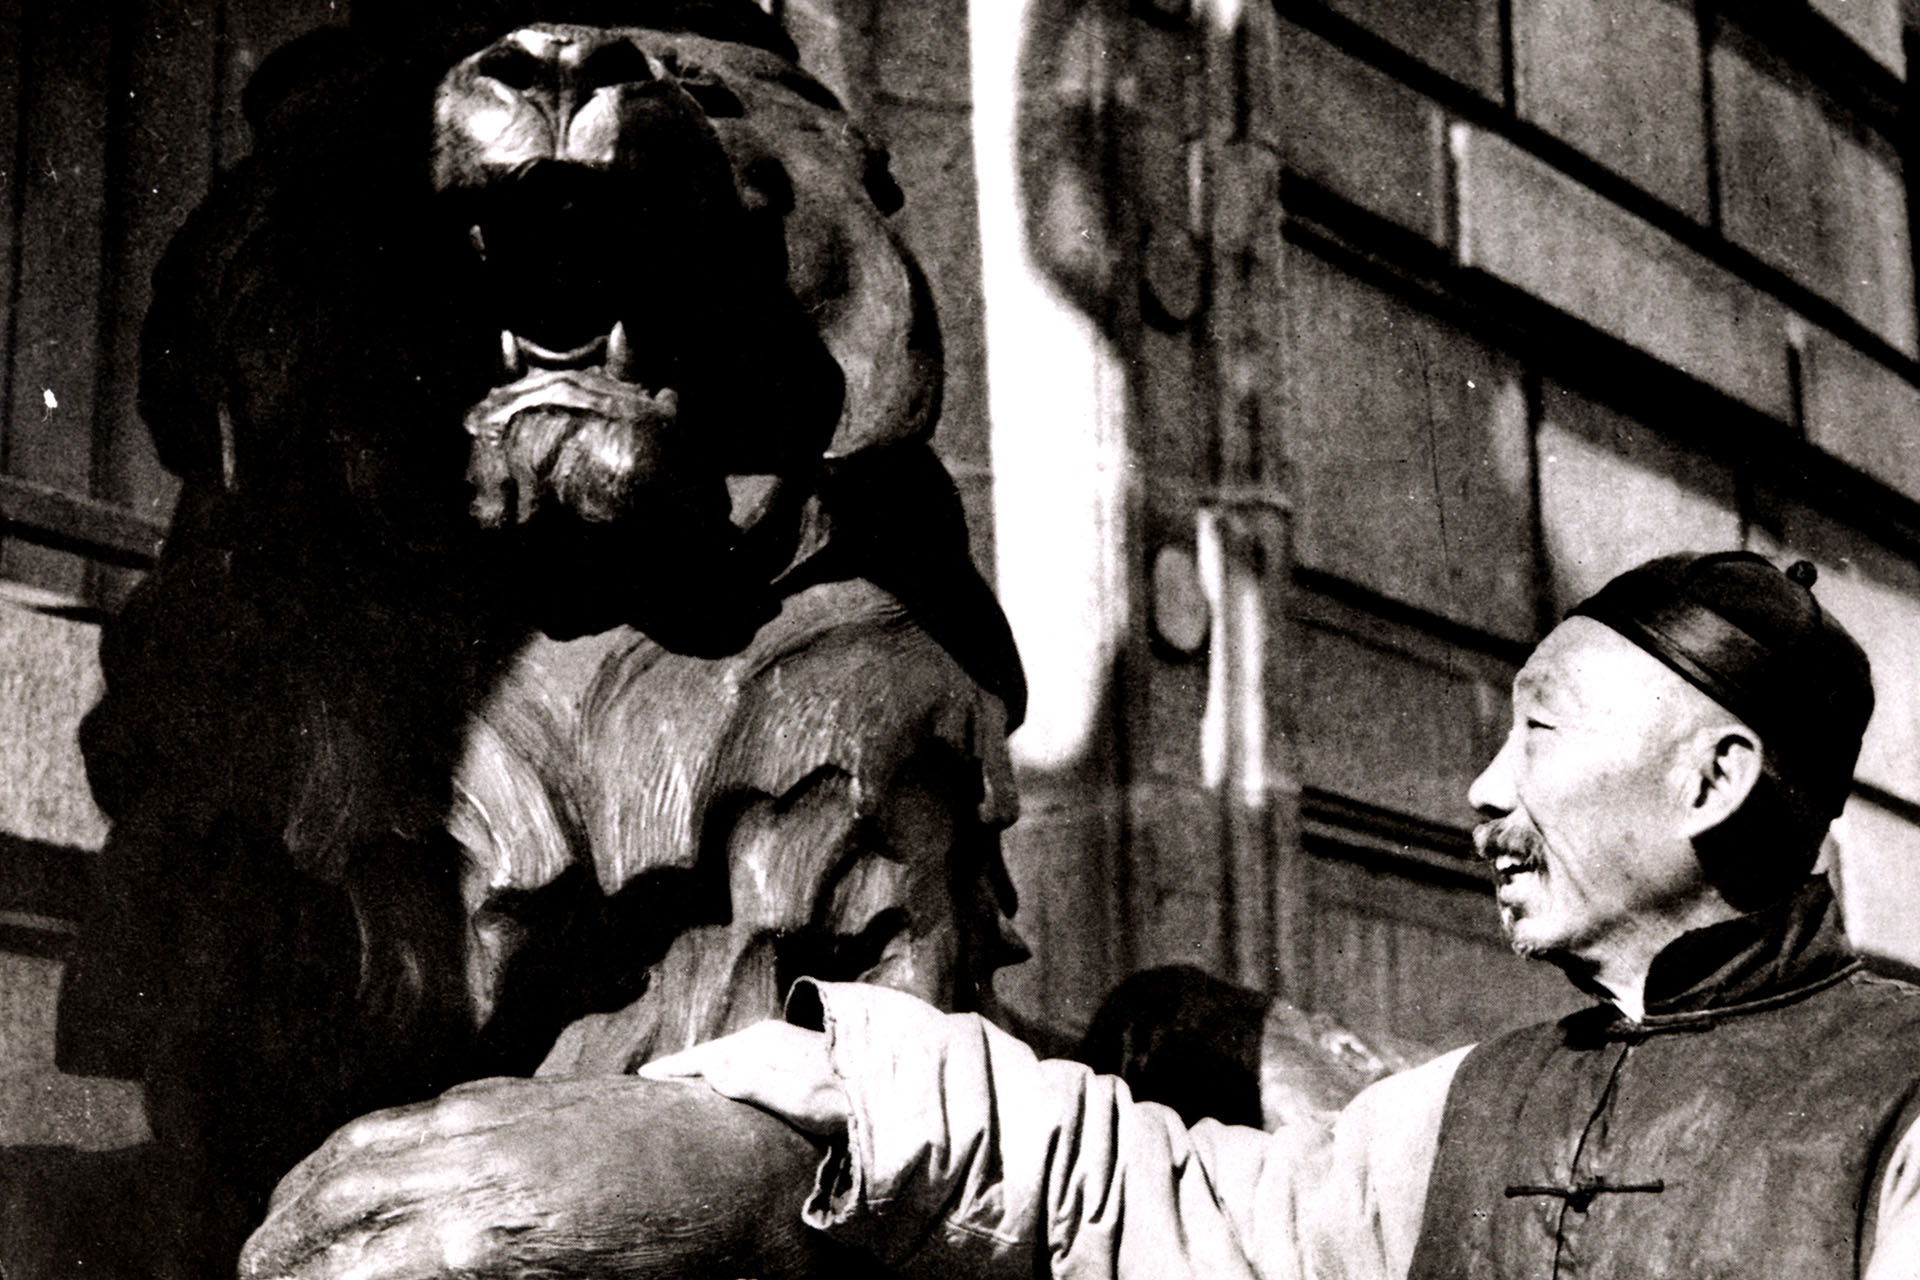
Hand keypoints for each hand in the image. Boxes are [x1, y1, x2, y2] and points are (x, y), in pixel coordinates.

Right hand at [238, 1075, 843, 1278]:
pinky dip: (354, 1145)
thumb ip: (471, 1271)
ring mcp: (493, 1120)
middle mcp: (475, 1167)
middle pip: (334, 1202)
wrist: (755, 1168)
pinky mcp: (515, 1094)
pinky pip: (408, 1116)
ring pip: (361, 1148)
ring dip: (303, 1192)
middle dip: (278, 1243)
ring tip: (271, 1232)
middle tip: (248, 1272)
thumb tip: (403, 1267)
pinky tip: (338, 1172)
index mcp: (485, 1235)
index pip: (347, 1267)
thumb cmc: (681, 1257)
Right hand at [638, 1020, 849, 1136]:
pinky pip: (743, 1057)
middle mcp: (767, 1036)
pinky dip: (723, 1066)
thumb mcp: (799, 1097)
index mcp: (762, 1044)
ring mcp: (781, 1041)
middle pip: (714, 1051)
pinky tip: (723, 1078)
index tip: (643, 1078)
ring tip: (679, 1079)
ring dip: (703, 1064)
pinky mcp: (791, 1052)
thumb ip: (755, 1082)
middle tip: (652, 1079)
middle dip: (683, 1063)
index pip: (706, 1057)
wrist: (886, 1088)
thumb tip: (710, 1069)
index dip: (675, 1068)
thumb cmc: (842, 1100)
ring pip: (729, 1052)